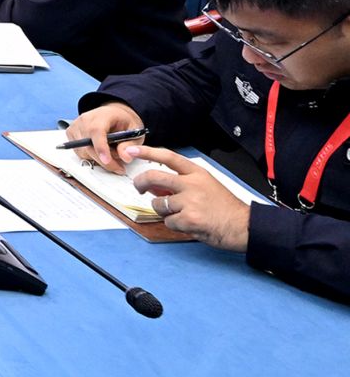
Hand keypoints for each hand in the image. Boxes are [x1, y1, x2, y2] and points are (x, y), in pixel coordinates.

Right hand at [62, 102, 147, 173]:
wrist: (113, 114)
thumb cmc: (123, 122)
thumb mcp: (135, 132)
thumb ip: (130, 145)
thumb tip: (125, 157)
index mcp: (102, 115)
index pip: (96, 131)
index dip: (100, 147)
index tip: (107, 160)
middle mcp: (85, 119)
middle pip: (88, 145)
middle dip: (104, 161)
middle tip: (119, 167)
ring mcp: (75, 126)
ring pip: (83, 152)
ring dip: (98, 159)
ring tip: (111, 155)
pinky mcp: (70, 133)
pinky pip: (79, 152)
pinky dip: (91, 156)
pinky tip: (100, 152)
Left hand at [127, 144, 250, 251]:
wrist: (244, 226)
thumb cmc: (225, 207)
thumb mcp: (206, 186)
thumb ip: (181, 183)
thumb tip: (155, 187)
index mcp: (197, 173)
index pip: (168, 157)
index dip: (147, 152)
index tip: (132, 150)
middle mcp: (192, 184)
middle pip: (154, 177)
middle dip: (140, 183)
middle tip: (139, 188)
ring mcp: (190, 201)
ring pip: (158, 204)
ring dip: (164, 211)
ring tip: (181, 214)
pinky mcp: (189, 219)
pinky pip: (169, 221)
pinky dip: (175, 225)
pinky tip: (190, 224)